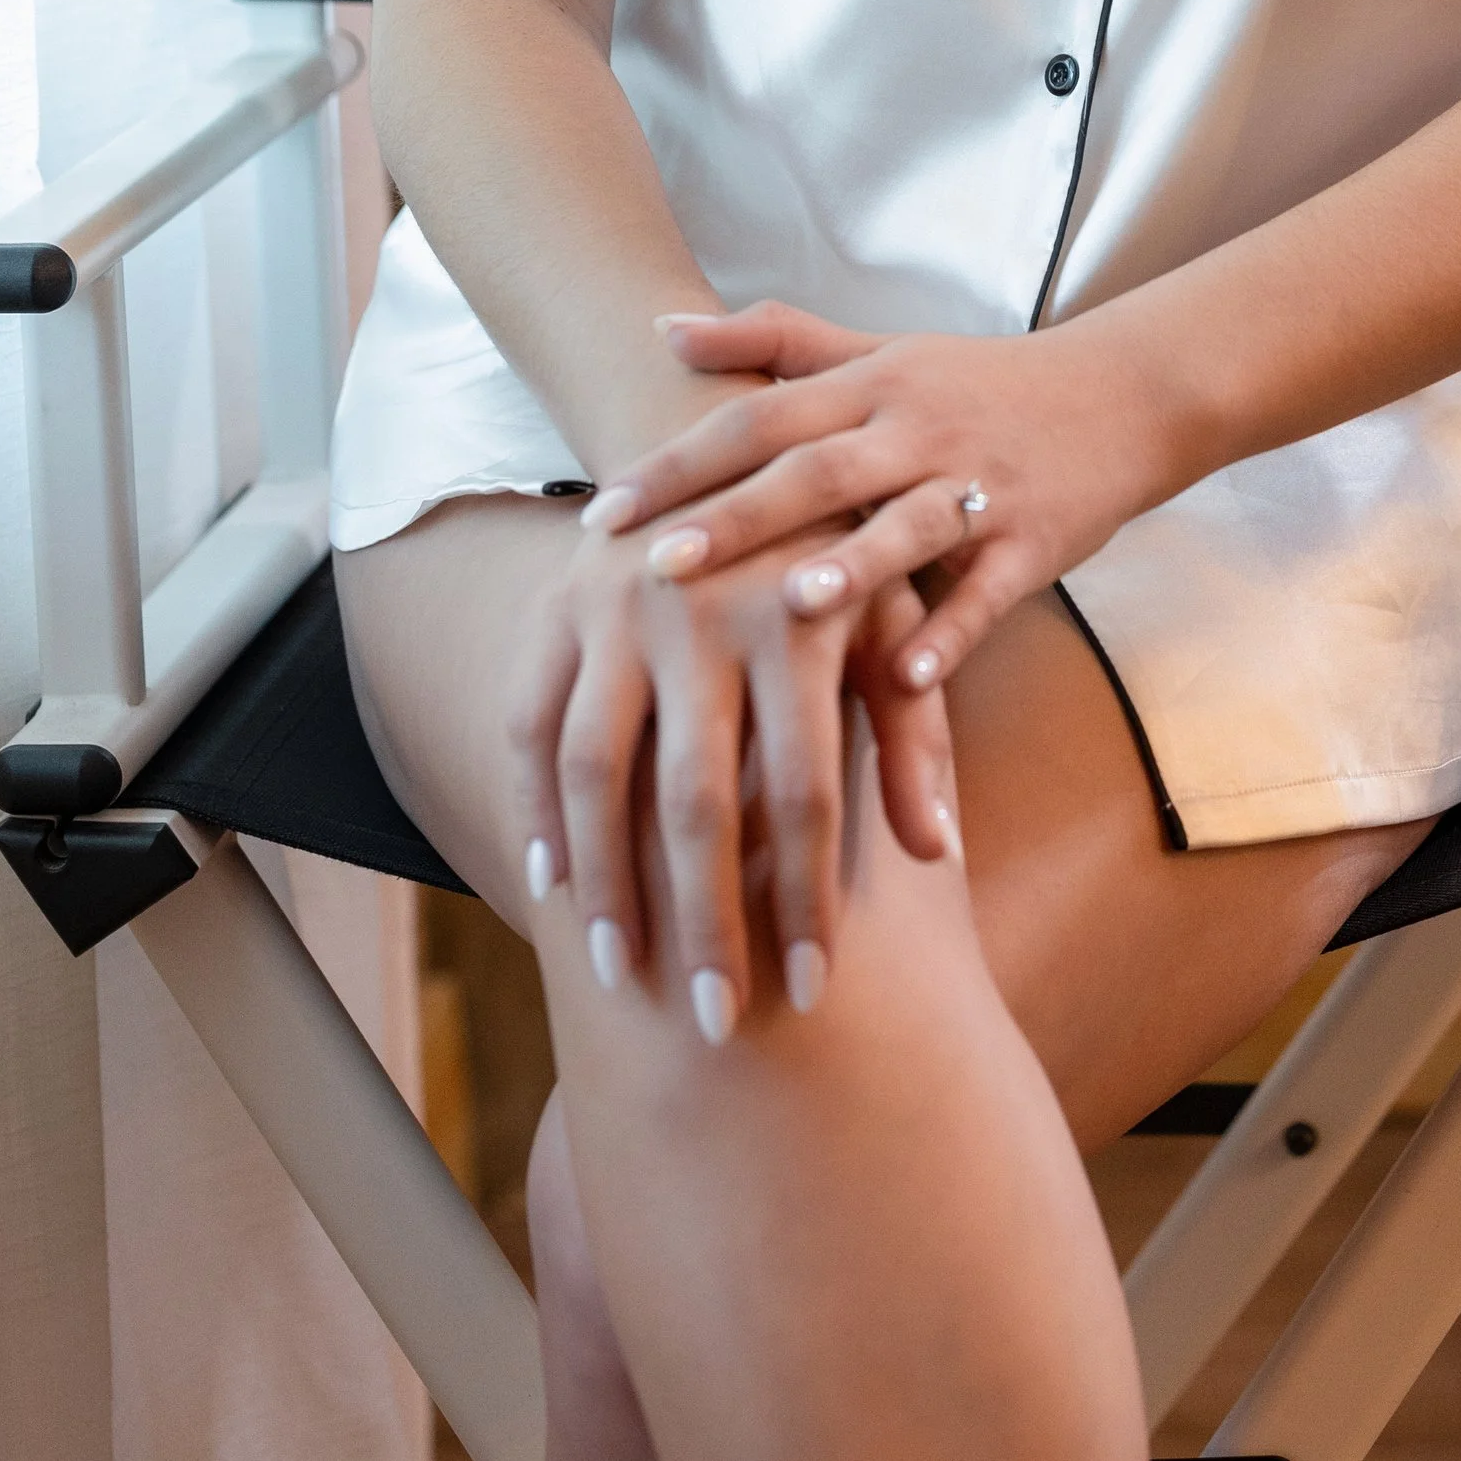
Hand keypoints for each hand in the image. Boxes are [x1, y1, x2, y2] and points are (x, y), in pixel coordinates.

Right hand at [506, 496, 955, 1037]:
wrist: (733, 434)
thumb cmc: (835, 552)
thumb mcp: (894, 615)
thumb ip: (916, 726)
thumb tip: (932, 846)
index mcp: (794, 616)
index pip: (803, 788)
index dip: (805, 899)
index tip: (811, 993)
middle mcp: (698, 608)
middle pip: (695, 799)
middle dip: (704, 923)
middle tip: (716, 1026)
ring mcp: (612, 605)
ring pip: (593, 771)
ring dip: (604, 887)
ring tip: (622, 976)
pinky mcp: (555, 605)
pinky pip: (527, 724)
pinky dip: (531, 811)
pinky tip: (550, 889)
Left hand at [583, 300, 1176, 695]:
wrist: (1123, 392)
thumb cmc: (978, 382)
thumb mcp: (880, 351)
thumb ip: (775, 341)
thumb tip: (662, 328)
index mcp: (870, 386)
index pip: (759, 419)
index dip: (681, 462)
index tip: (603, 511)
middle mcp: (917, 429)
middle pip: (817, 471)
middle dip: (737, 519)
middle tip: (659, 566)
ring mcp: (980, 484)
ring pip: (910, 525)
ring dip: (852, 567)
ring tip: (789, 606)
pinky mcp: (1036, 542)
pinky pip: (990, 591)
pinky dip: (952, 633)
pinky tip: (912, 679)